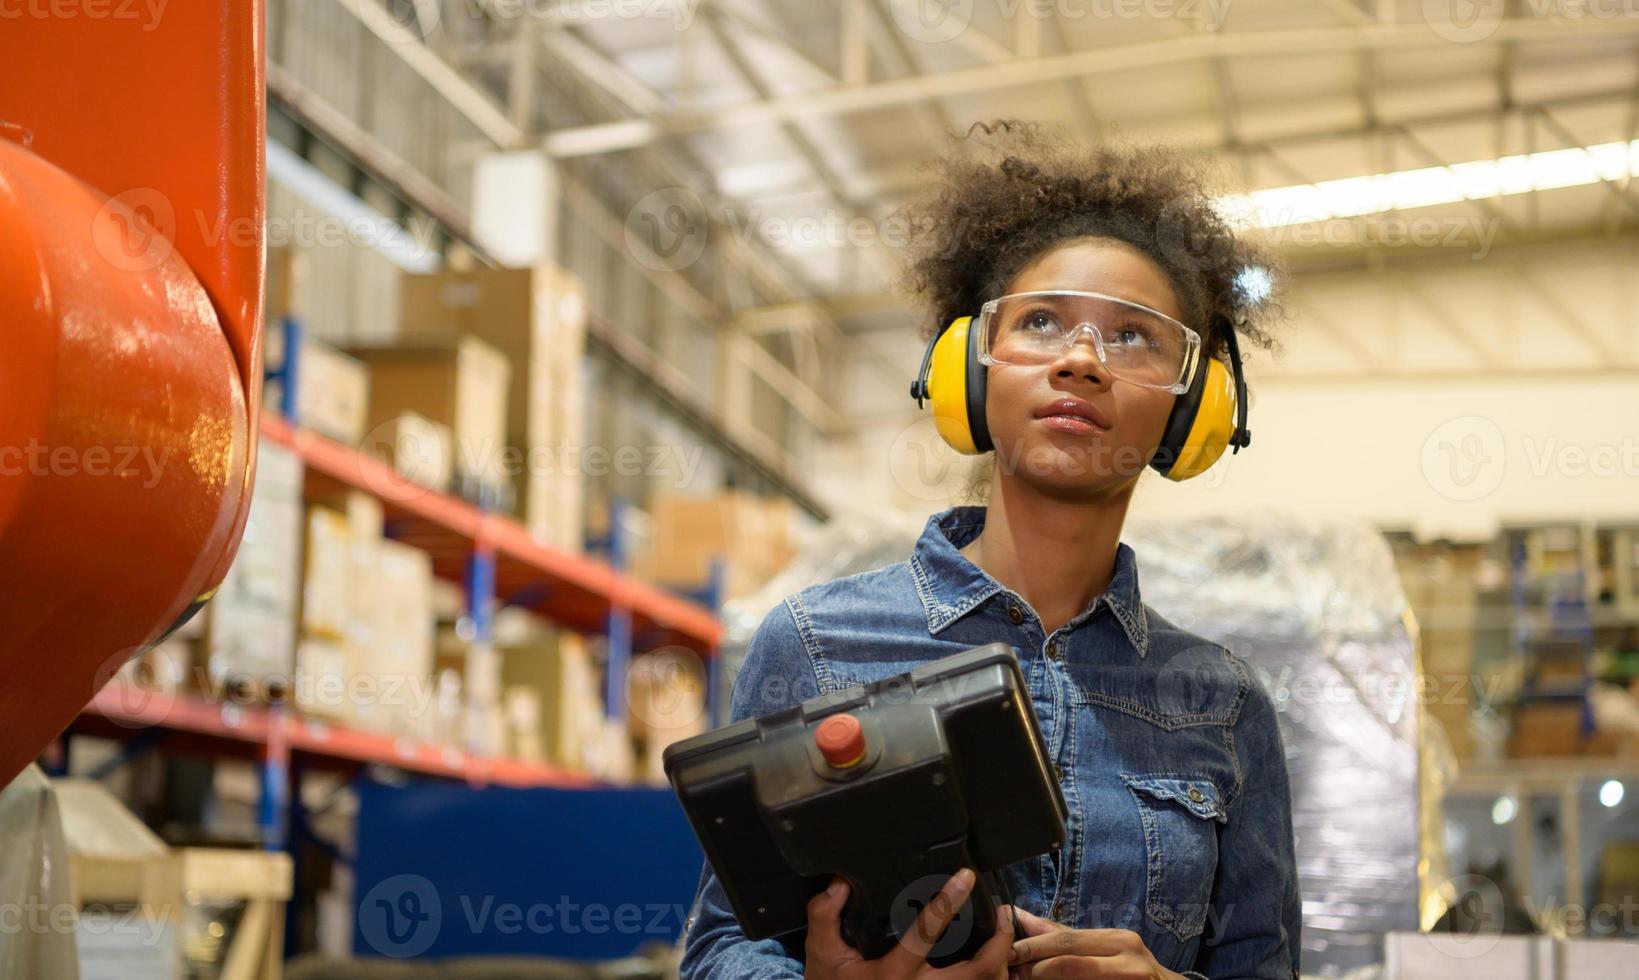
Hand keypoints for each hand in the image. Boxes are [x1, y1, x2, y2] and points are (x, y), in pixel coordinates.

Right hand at [805, 868, 1014, 978]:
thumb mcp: (821, 956)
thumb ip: (824, 916)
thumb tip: (840, 884)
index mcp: (894, 975)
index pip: (927, 931)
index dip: (949, 900)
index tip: (966, 877)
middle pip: (981, 969)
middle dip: (1000, 940)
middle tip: (1004, 913)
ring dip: (1002, 962)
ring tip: (1003, 935)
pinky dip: (992, 979)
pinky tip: (991, 963)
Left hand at [1004, 907, 1184, 978]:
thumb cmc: (1132, 971)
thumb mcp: (1104, 949)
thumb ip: (1064, 936)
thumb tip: (1020, 916)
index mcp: (1119, 940)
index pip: (1066, 940)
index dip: (1032, 946)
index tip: (1008, 953)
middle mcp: (1129, 957)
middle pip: (1069, 961)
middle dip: (1034, 967)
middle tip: (1011, 972)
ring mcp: (1134, 979)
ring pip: (1077, 977)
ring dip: (1045, 979)